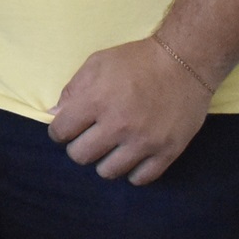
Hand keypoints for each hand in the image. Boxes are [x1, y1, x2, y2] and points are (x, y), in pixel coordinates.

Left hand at [48, 37, 212, 184]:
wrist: (183, 63)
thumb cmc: (136, 60)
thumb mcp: (96, 63)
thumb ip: (72, 90)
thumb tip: (55, 115)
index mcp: (95, 101)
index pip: (61, 131)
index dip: (59, 131)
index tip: (66, 129)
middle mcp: (118, 125)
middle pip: (81, 156)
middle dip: (78, 148)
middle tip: (88, 138)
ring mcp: (144, 142)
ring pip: (109, 171)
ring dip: (104, 161)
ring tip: (110, 149)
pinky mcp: (168, 151)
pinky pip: (142, 178)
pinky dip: (132, 172)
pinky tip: (131, 159)